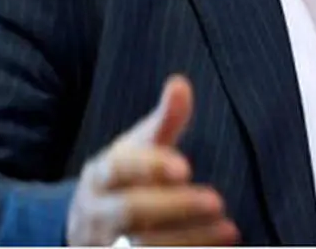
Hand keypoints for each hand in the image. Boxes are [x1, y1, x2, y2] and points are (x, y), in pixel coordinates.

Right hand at [67, 75, 239, 245]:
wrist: (87, 226)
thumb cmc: (126, 178)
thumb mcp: (138, 148)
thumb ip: (164, 121)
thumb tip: (180, 83)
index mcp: (102, 174)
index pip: (120, 168)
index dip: (150, 167)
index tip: (185, 168)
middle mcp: (98, 212)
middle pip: (130, 211)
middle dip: (175, 207)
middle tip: (217, 201)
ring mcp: (106, 245)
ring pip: (141, 247)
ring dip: (188, 239)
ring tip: (228, 229)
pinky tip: (217, 247)